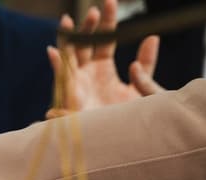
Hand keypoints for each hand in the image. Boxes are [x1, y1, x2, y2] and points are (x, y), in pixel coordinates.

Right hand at [46, 0, 161, 116]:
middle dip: (89, 26)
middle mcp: (87, 74)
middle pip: (85, 44)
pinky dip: (56, 65)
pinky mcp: (70, 97)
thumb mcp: (141, 87)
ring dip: (69, 38)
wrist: (121, 140)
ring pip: (70, 55)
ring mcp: (77, 83)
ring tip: (70, 20)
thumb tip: (152, 37)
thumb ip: (147, 63)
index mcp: (102, 69)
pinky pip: (60, 78)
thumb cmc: (128, 119)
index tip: (110, 3)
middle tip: (96, 9)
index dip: (107, 22)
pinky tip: (53, 51)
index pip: (104, 40)